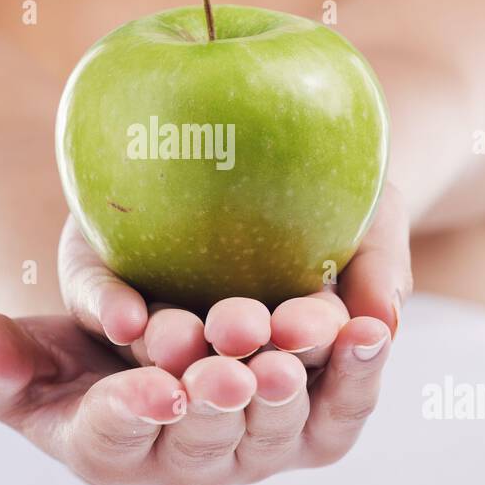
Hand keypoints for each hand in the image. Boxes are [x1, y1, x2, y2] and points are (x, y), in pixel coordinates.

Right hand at [0, 184, 410, 484]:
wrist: (157, 337)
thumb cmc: (79, 350)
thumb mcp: (30, 351)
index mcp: (107, 449)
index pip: (116, 436)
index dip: (134, 411)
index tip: (155, 383)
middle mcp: (184, 465)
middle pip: (205, 441)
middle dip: (221, 401)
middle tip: (232, 363)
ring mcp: (251, 454)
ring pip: (276, 431)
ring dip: (289, 388)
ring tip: (299, 339)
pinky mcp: (306, 434)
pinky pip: (338, 417)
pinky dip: (357, 376)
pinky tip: (370, 327)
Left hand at [59, 182, 409, 374]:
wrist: (249, 114)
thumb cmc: (336, 175)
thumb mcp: (370, 209)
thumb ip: (378, 265)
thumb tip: (384, 325)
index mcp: (295, 346)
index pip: (307, 358)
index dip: (313, 346)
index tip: (317, 327)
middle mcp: (225, 351)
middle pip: (231, 370)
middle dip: (237, 363)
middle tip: (243, 336)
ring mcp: (165, 325)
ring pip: (163, 352)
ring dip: (171, 350)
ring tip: (178, 343)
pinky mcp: (104, 290)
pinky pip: (100, 304)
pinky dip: (108, 308)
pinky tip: (120, 318)